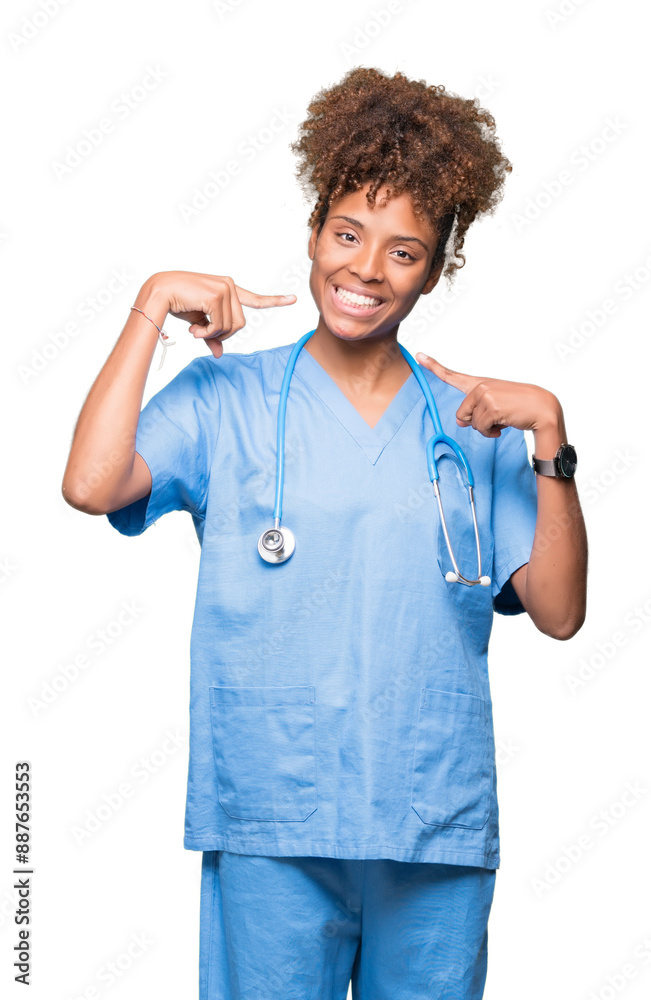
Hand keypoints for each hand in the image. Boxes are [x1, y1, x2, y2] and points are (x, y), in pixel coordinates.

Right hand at [150, 270, 296, 357]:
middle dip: (223, 335)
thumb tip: (221, 355)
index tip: (293, 299)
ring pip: (232, 327)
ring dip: (213, 334)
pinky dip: (207, 333)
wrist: (159, 293)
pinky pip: (220, 326)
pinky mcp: (217, 295)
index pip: (254, 299)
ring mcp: (225, 288)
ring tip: (196, 330)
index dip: (274, 301)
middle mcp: (229, 286)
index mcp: (228, 289)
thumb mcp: (199, 322)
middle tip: (202, 334)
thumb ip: (213, 336)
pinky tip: (194, 328)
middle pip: (241, 324)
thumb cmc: (177, 303)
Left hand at [415, 352, 561, 437]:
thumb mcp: (493, 408)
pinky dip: (492, 432)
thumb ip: (474, 411)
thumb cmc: (518, 407)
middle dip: (475, 423)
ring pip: (471, 424)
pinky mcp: (492, 406)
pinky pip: (481, 428)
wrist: (542, 408)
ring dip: (486, 428)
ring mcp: (485, 395)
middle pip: (461, 415)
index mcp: (480, 384)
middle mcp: (480, 386)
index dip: (433, 367)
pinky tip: (504, 424)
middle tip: (495, 418)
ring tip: (503, 419)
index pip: (452, 375)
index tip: (419, 356)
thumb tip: (460, 422)